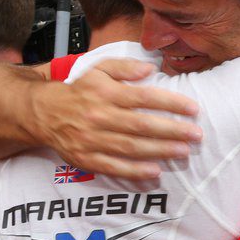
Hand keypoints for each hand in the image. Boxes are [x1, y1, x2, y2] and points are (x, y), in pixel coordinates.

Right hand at [31, 59, 202, 179]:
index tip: (192, 108)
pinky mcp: (86, 158)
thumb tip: (148, 69)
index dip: (170, 103)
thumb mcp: (97, 69)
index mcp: (105, 93)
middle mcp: (99, 116)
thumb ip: (123, 67)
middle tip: (196, 134)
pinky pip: (113, 167)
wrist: (43, 113)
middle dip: (172, 131)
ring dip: (159, 151)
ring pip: (130, 147)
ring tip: (183, 152)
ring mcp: (92, 140)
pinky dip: (134, 171)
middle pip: (141, 125)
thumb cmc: (79, 91)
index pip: (143, 98)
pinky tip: (154, 172)